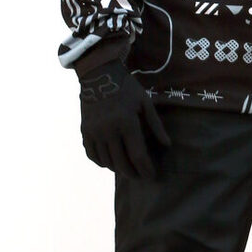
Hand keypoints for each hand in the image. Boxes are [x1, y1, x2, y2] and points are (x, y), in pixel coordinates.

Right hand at [78, 57, 170, 179]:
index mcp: (126, 122)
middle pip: (121, 162)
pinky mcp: (85, 131)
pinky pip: (92, 155)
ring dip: (118, 169)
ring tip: (127, 170)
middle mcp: (108, 130)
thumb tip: (167, 145)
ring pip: (106, 161)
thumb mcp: (145, 102)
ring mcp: (94, 132)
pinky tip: (110, 163)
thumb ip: (155, 125)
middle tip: (141, 176)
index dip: (146, 169)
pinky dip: (102, 162)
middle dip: (133, 173)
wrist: (98, 75)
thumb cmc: (126, 87)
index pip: (138, 154)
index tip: (152, 176)